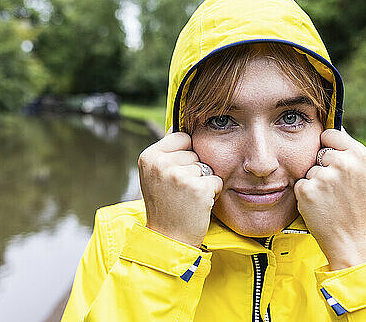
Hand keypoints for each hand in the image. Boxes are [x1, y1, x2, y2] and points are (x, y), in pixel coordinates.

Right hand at [138, 127, 222, 247]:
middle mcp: (161, 163)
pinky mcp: (198, 188)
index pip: (181, 137)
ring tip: (188, 198)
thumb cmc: (165, 206)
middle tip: (180, 192)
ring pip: (206, 166)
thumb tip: (179, 126)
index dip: (185, 154)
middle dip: (194, 170)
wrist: (168, 240)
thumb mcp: (155, 175)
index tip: (176, 174)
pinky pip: (216, 180)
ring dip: (203, 182)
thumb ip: (166, 153)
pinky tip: (198, 204)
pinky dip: (213, 192)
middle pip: (195, 152)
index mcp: (148, 156)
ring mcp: (179, 175)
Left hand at [293, 128, 365, 269]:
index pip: (330, 134)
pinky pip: (301, 184)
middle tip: (336, 188)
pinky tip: (321, 206)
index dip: (327, 146)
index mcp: (359, 155)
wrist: (355, 240)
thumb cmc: (360, 206)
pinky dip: (306, 194)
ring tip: (331, 200)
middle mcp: (342, 163)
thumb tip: (328, 134)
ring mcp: (324, 177)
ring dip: (315, 182)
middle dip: (322, 166)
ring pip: (309, 170)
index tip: (331, 159)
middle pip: (318, 152)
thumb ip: (349, 153)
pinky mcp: (307, 190)